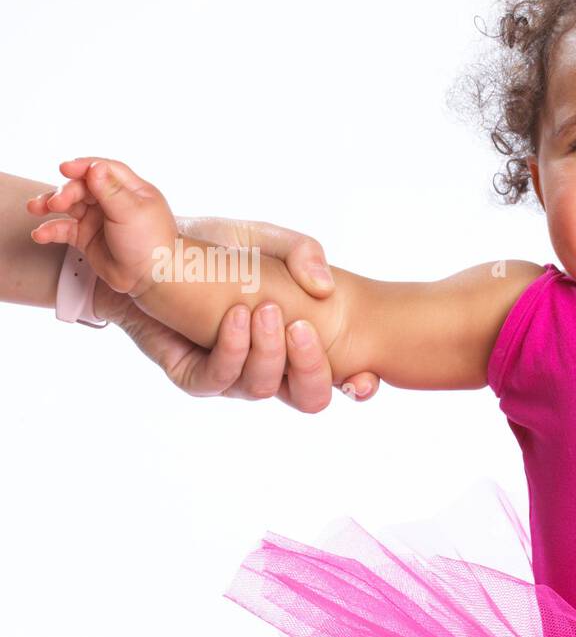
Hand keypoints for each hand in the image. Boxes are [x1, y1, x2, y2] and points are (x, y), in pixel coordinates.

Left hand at [27, 163, 379, 409]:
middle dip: (313, 369)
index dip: (361, 386)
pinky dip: (233, 350)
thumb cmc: (216, 250)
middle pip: (310, 397)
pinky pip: (219, 380)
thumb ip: (303, 252)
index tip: (365, 376)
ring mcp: (234, 375)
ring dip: (269, 352)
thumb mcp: (266, 240)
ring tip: (265, 310)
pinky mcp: (195, 375)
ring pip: (264, 388)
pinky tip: (237, 317)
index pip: (344, 378)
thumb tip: (325, 286)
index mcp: (300, 344)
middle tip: (303, 329)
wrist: (150, 252)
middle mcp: (273, 367)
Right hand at [28, 157, 172, 295]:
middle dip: (66, 192)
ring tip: (35, 208)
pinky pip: (64, 229)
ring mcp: (98, 219)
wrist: (152, 279)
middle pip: (82, 187)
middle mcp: (113, 202)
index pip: (104, 170)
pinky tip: (39, 234)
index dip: (83, 167)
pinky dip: (50, 230)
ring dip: (50, 205)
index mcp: (131, 190)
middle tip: (56, 203)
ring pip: (68, 205)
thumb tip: (94, 167)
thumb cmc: (152, 244)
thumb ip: (111, 190)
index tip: (65, 169)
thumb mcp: (132, 213)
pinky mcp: (86, 237)